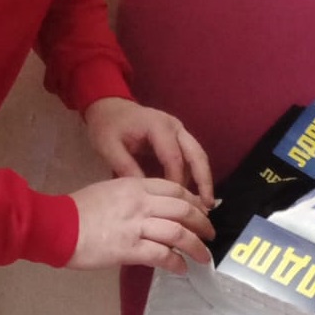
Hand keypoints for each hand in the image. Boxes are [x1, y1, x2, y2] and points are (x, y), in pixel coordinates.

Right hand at [66, 176, 213, 273]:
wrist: (58, 225)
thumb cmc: (79, 208)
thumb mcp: (110, 190)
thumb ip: (133, 195)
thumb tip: (152, 209)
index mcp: (135, 185)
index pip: (174, 188)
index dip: (194, 200)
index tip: (202, 210)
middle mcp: (140, 202)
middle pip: (183, 209)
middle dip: (202, 222)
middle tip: (210, 233)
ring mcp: (136, 225)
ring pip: (178, 233)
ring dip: (196, 246)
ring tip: (204, 256)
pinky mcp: (130, 248)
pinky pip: (161, 255)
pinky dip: (176, 262)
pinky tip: (181, 269)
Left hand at [83, 97, 214, 208]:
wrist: (108, 107)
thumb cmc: (107, 126)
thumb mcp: (109, 147)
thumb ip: (126, 168)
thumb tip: (146, 193)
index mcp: (157, 126)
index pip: (174, 158)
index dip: (176, 182)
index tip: (174, 204)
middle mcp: (174, 127)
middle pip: (197, 155)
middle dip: (204, 182)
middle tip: (207, 208)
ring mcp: (179, 131)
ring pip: (198, 156)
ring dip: (203, 180)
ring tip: (204, 207)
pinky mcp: (178, 138)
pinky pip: (191, 157)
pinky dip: (194, 175)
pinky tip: (192, 195)